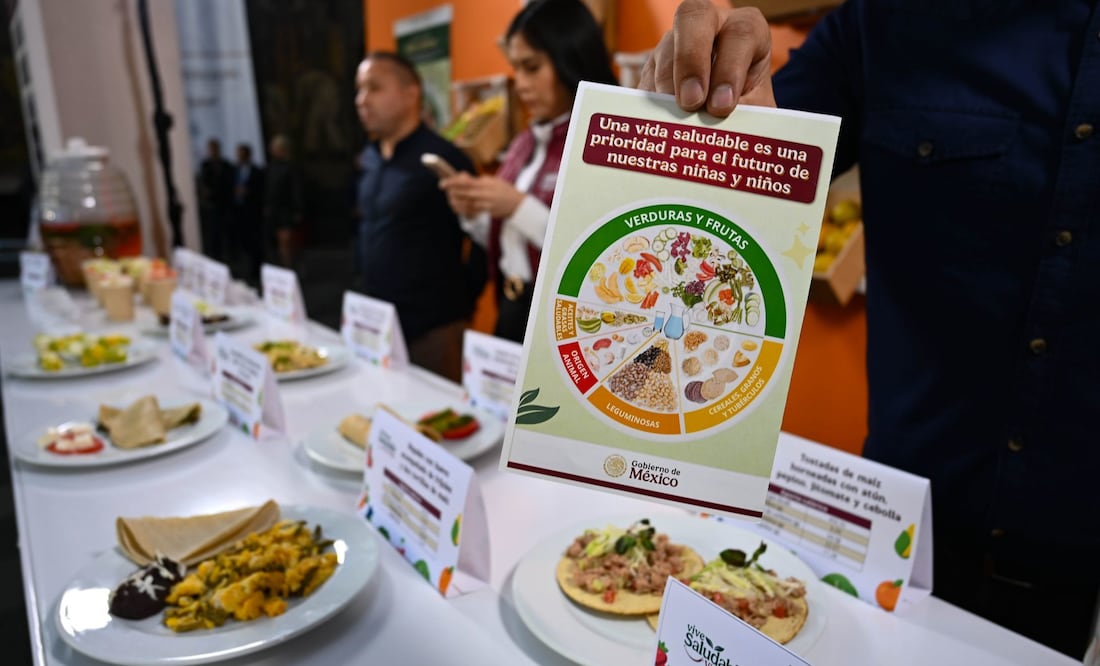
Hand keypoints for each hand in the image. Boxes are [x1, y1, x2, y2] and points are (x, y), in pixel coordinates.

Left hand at [440, 172, 524, 218]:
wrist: (517, 205)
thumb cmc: (505, 190)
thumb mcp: (493, 180)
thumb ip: (478, 180)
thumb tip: (462, 179)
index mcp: (485, 184)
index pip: (465, 182)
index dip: (452, 182)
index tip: (443, 182)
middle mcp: (483, 195)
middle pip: (462, 193)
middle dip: (451, 190)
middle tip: (444, 187)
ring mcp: (484, 205)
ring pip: (463, 203)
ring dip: (454, 200)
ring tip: (450, 196)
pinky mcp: (484, 212)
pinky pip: (468, 211)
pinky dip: (460, 208)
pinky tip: (455, 205)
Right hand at [639, 0, 774, 116]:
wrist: (728, 118)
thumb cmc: (748, 109)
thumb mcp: (756, 111)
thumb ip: (744, 113)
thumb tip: (722, 124)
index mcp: (747, 30)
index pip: (739, 34)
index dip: (729, 70)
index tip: (721, 106)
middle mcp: (711, 25)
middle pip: (694, 19)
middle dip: (691, 61)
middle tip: (691, 102)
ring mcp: (677, 42)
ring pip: (665, 51)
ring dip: (667, 88)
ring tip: (674, 121)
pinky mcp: (653, 66)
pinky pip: (646, 78)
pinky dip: (652, 103)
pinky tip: (660, 123)